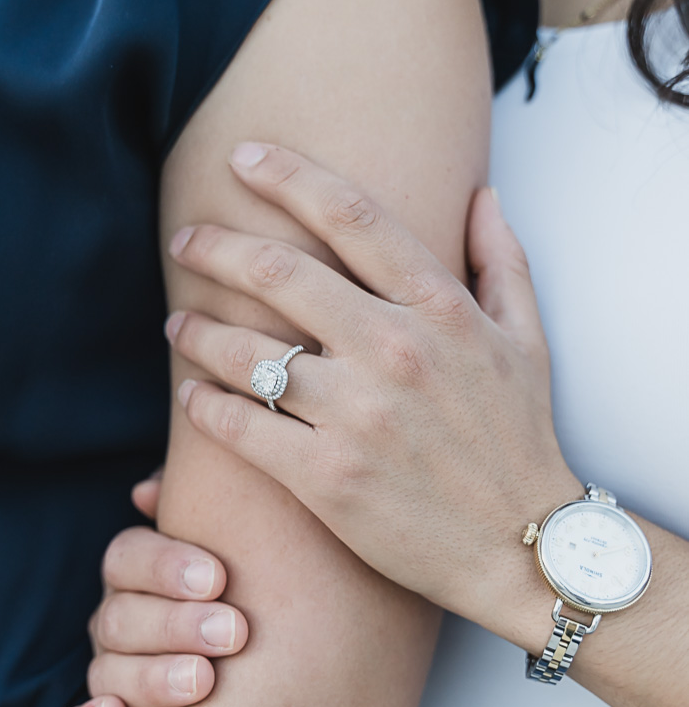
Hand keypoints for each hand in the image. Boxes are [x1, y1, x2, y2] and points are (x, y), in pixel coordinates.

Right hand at [59, 474, 248, 706]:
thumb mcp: (243, 535)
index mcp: (138, 570)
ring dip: (150, 678)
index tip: (218, 578)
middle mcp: (117, 619)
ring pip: (106, 673)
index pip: (128, 557)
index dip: (166, 566)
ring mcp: (110, 672)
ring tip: (202, 682)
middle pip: (120, 618)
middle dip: (176, 625)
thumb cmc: (257, 583)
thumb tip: (147, 494)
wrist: (272, 650)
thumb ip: (211, 502)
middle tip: (233, 633)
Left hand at [166, 143, 579, 643]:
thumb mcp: (528, 341)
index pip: (352, 216)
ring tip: (178, 325)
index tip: (244, 158)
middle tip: (185, 241)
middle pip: (279, 272)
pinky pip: (241, 426)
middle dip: (217, 247)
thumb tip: (481, 195)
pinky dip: (205, 406)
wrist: (523, 548)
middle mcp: (395, 351)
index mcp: (440, 309)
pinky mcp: (327, 478)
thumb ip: (501, 261)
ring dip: (198, 331)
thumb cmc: (521, 440)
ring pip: (247, 352)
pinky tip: (192, 396)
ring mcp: (358, 415)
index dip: (289, 176)